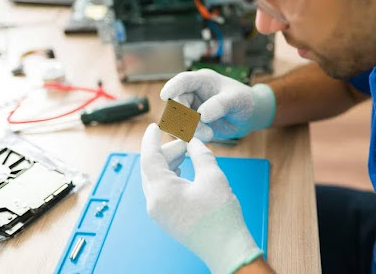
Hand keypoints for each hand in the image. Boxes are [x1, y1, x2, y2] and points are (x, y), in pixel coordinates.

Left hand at [140, 124, 262, 273]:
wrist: (227, 249)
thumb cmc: (220, 216)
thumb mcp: (213, 177)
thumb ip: (200, 154)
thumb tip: (193, 142)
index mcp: (161, 191)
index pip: (149, 158)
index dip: (151, 139)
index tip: (153, 126)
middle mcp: (154, 203)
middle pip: (151, 168)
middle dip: (166, 151)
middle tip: (185, 142)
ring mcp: (159, 213)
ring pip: (155, 180)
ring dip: (168, 164)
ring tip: (186, 154)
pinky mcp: (167, 218)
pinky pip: (161, 191)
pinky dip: (170, 177)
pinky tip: (184, 171)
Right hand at [160, 69, 275, 140]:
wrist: (246, 117)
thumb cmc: (243, 101)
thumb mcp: (236, 100)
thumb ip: (220, 104)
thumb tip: (201, 114)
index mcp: (202, 81)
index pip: (184, 80)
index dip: (173, 86)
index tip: (164, 95)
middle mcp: (192, 93)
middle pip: (177, 104)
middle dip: (188, 120)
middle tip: (207, 132)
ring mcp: (190, 108)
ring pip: (178, 120)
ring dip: (191, 130)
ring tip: (210, 135)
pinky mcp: (191, 123)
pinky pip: (183, 131)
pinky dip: (192, 136)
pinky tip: (207, 137)